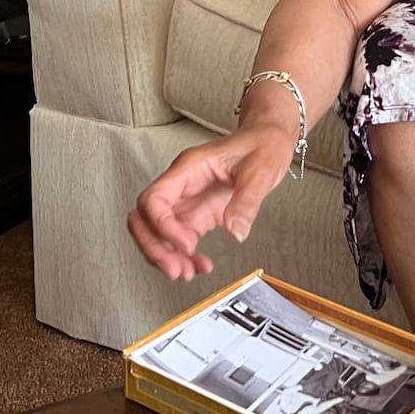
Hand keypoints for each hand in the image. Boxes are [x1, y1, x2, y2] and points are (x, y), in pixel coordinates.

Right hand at [127, 124, 293, 279]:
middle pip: (145, 219)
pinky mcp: (197, 215)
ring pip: (157, 233)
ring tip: (187, 272)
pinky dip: (183, 257)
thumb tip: (236, 232)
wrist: (269, 140)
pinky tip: (199, 265)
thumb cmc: (262, 145)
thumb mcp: (260, 171)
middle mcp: (181, 186)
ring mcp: (187, 201)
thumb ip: (247, 201)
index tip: (186, 244)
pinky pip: (178, 240)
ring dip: (166, 256)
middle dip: (155, 248)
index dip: (162, 226)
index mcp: (189, 168)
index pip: (155, 198)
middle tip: (176, 269)